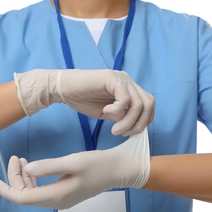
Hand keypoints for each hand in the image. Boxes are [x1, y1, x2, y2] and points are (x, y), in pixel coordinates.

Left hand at [0, 127, 149, 209]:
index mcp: (57, 196)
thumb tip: (28, 168)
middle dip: (15, 177)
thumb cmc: (99, 165)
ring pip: (32, 192)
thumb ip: (49, 166)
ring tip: (21, 159)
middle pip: (25, 194)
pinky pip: (41, 189)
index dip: (5, 189)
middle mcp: (57, 201)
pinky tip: (32, 167)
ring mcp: (61, 198)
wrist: (118, 170)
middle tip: (15, 158)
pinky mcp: (65, 192)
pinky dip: (33, 178)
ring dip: (23, 177)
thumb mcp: (73, 161)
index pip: (22, 197)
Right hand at [14, 69, 153, 135]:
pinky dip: (117, 111)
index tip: (128, 132)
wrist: (63, 89)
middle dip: (139, 124)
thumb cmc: (83, 100)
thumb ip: (122, 116)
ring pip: (139, 103)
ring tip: (114, 129)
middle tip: (122, 133)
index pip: (148, 104)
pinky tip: (105, 112)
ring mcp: (121, 78)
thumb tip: (134, 126)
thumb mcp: (107, 112)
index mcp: (129, 89)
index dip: (143, 121)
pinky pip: (125, 99)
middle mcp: (128, 81)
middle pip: (149, 103)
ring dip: (128, 121)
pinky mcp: (112, 78)